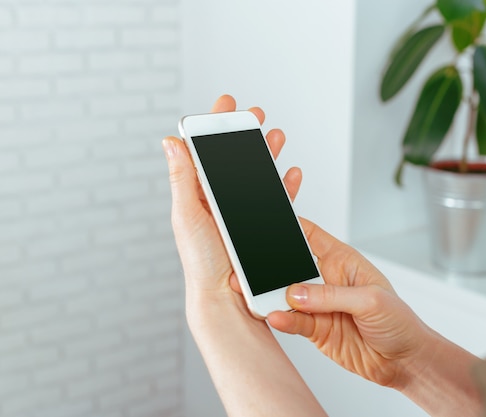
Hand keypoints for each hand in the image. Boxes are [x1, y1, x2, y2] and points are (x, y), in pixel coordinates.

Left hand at [162, 94, 302, 318]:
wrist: (225, 296)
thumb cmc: (201, 260)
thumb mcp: (186, 215)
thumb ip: (182, 178)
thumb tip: (171, 141)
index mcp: (198, 194)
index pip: (207, 152)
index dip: (217, 126)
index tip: (226, 104)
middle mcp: (220, 201)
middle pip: (236, 160)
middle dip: (248, 135)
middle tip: (257, 115)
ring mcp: (242, 213)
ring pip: (259, 175)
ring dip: (269, 154)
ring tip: (277, 135)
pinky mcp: (262, 226)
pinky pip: (277, 201)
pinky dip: (287, 184)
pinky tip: (292, 173)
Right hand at [268, 224, 482, 416]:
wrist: (405, 360)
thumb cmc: (399, 322)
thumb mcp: (370, 300)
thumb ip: (331, 295)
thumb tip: (295, 293)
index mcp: (342, 261)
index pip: (309, 235)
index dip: (288, 225)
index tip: (266, 221)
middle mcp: (327, 281)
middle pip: (290, 266)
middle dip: (269, 264)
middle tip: (248, 264)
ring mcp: (319, 306)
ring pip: (285, 296)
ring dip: (269, 295)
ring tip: (254, 293)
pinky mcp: (316, 330)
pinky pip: (293, 322)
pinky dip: (282, 320)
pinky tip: (274, 317)